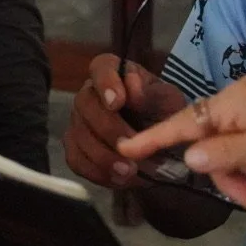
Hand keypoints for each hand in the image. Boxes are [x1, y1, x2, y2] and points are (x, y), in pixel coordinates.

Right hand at [63, 54, 187, 188]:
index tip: (117, 102)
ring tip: (129, 171)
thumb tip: (132, 88)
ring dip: (102, 156)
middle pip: (85, 104)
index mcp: (115, 73)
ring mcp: (80, 122)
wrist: (163, 145)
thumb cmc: (165, 116)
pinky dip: (97, 172)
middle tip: (128, 146)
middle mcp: (90, 94)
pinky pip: (76, 160)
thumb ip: (152, 95)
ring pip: (78, 135)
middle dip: (107, 128)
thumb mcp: (169, 103)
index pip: (101, 67)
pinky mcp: (77, 148)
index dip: (105, 83)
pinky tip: (118, 179)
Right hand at [117, 77, 245, 208]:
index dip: (153, 139)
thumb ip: (225, 156)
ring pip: (230, 145)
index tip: (125, 149)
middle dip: (221, 175)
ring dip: (239, 173)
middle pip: (209, 141)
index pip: (182, 123)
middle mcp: (241, 99)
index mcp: (233, 101)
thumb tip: (189, 159)